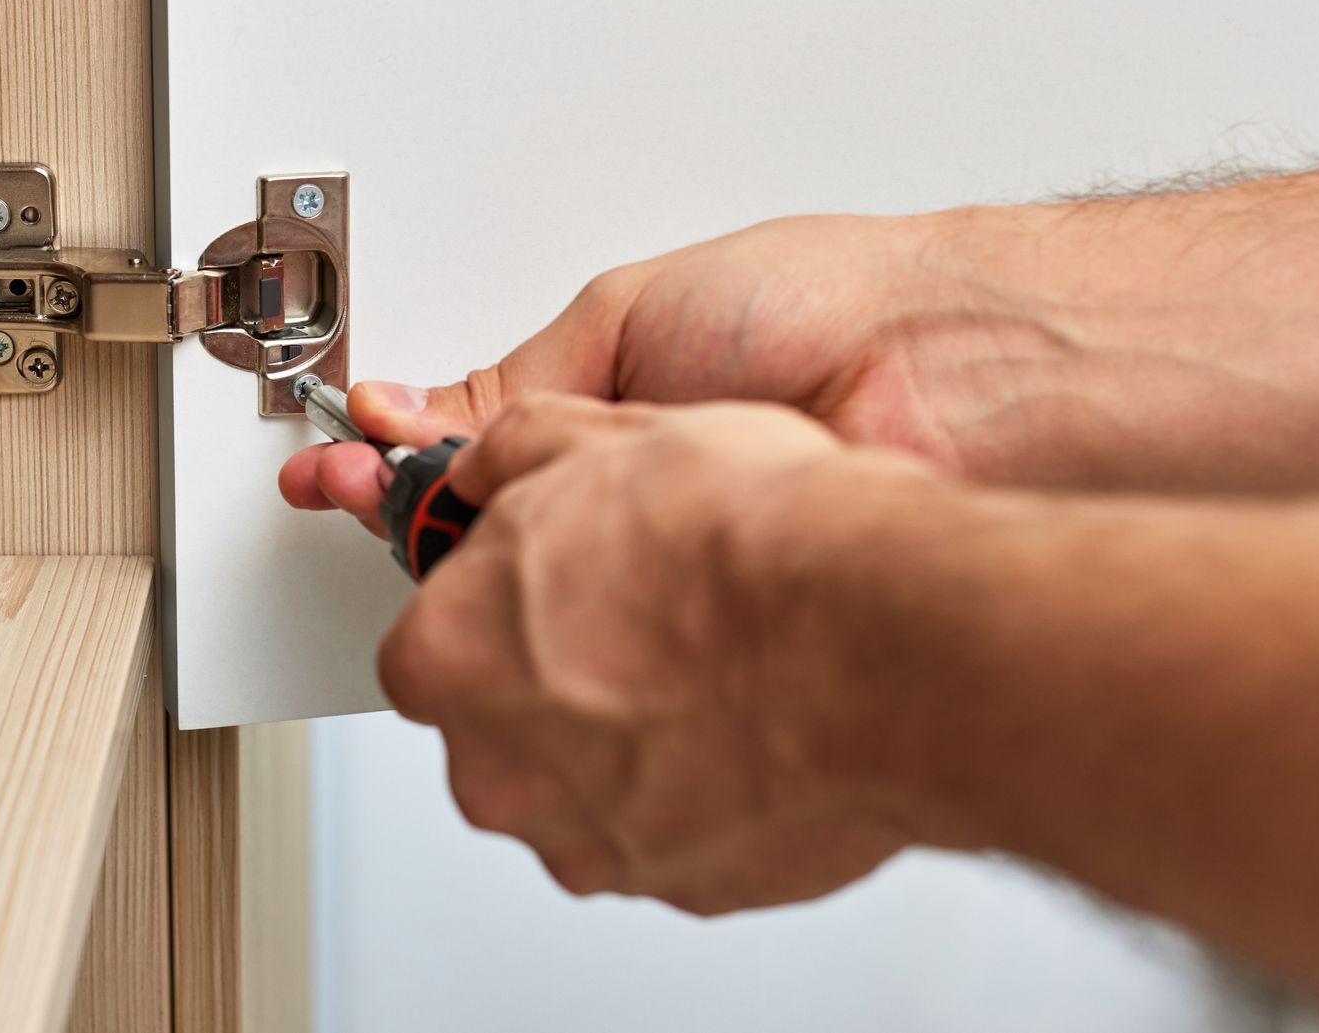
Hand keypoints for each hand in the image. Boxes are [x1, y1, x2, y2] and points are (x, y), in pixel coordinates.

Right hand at [280, 171, 1318, 532]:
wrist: (951, 378)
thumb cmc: (821, 312)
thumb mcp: (631, 314)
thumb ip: (523, 381)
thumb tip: (428, 413)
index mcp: (610, 403)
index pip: (470, 441)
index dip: (395, 448)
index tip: (336, 448)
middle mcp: (632, 491)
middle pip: (484, 522)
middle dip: (395, 501)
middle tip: (325, 485)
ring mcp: (667, 566)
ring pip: (530, 592)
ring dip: (446, 566)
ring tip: (377, 520)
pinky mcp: (704, 631)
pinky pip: (595, 643)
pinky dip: (528, 630)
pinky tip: (484, 602)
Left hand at [378, 395, 941, 910]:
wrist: (882, 641)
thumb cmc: (746, 547)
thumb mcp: (602, 433)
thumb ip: (516, 453)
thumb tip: (493, 459)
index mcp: (444, 657)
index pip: (436, 634)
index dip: (502, 595)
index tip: (556, 574)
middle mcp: (497, 770)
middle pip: (503, 718)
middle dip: (560, 671)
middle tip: (645, 611)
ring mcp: (590, 840)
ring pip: (589, 781)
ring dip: (634, 731)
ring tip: (716, 660)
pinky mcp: (684, 885)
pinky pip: (676, 827)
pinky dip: (707, 782)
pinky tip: (758, 719)